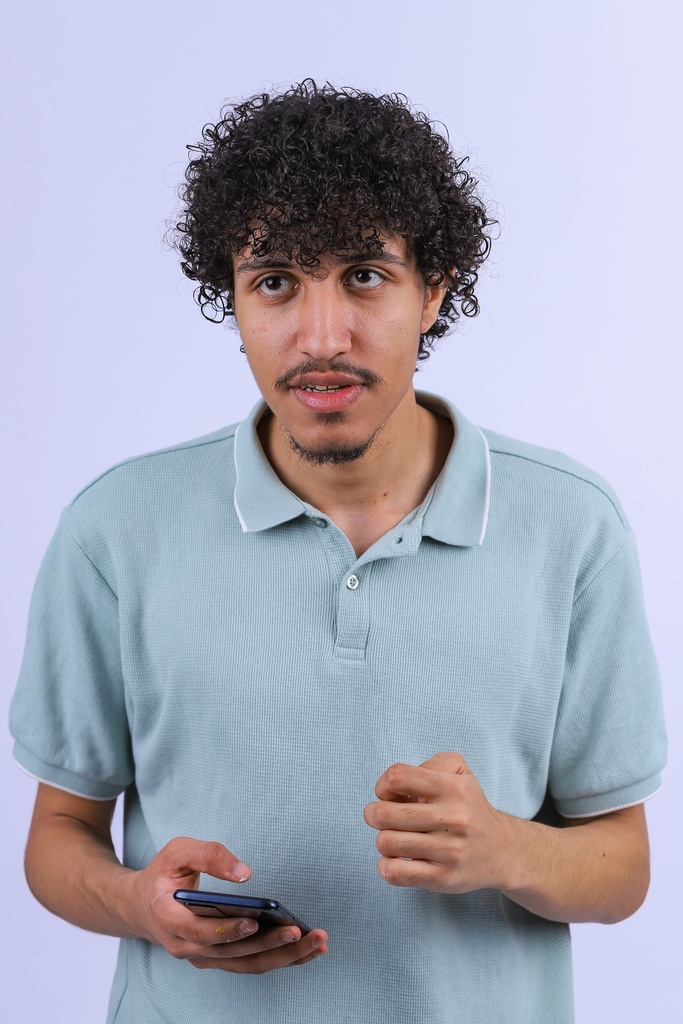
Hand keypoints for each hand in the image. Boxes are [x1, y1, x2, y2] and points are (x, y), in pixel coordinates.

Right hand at [126, 837, 328, 972]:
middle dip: (270, 946)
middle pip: (232, 954)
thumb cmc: (164, 874)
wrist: (143, 905)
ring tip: (317, 942)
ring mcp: (203, 957)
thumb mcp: (177, 852)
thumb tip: (245, 872)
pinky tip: (306, 948)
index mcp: (170, 920)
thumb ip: (208, 855)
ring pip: (246, 964)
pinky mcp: (218, 958)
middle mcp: (185, 947)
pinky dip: (280, 958)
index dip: (228, 931)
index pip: (200, 933)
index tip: (254, 922)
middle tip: (301, 932)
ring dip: (284, 958)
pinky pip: (251, 963)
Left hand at [363, 752, 511, 893]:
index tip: (389, 794)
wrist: (503, 851)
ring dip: (383, 840)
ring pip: (387, 843)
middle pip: (384, 813)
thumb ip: (430, 764)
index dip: (383, 785)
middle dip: (374, 814)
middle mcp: (454, 818)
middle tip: (382, 817)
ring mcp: (449, 851)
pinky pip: (395, 873)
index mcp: (454, 788)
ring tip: (395, 839)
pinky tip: (396, 860)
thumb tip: (400, 783)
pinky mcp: (443, 878)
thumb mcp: (460, 772)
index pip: (397, 777)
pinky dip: (386, 867)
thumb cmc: (470, 808)